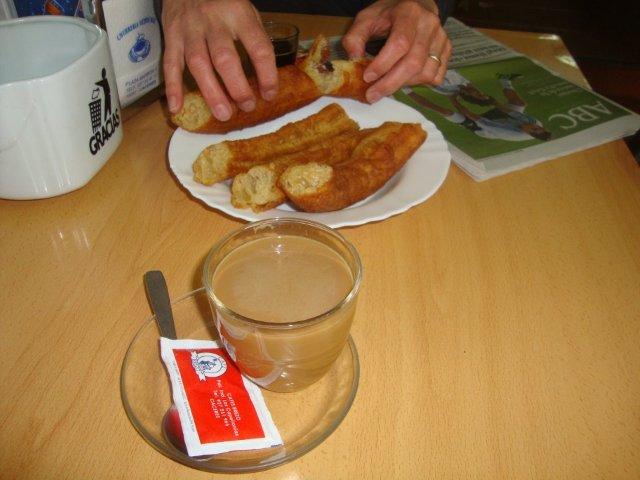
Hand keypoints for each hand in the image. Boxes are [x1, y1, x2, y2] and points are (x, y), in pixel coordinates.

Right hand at [161, 0, 277, 119]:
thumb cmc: (223, 2)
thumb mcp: (245, 11)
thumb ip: (253, 39)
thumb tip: (264, 79)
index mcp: (239, 14)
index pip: (258, 47)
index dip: (267, 74)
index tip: (270, 94)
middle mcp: (213, 21)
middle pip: (225, 58)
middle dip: (237, 87)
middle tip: (246, 107)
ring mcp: (189, 29)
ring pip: (198, 64)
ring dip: (211, 92)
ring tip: (223, 114)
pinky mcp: (171, 35)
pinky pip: (170, 63)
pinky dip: (173, 87)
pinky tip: (177, 107)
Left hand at [342, 0, 451, 102]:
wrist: (416, 4)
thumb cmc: (389, 14)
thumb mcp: (367, 18)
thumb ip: (355, 37)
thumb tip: (354, 59)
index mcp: (409, 13)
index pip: (400, 43)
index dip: (383, 64)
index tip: (367, 77)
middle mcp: (429, 25)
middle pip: (413, 63)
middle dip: (390, 83)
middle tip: (372, 95)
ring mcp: (441, 38)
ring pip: (425, 73)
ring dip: (403, 85)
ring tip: (387, 85)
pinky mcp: (447, 50)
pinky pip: (436, 76)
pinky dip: (418, 83)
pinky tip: (404, 79)